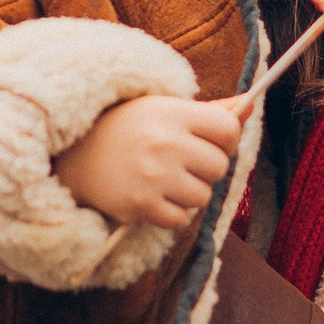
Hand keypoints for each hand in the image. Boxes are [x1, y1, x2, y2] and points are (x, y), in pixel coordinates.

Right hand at [54, 90, 249, 230]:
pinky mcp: (140, 205)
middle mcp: (165, 142)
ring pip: (202, 196)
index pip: (229, 129)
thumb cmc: (125, 128)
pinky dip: (169, 212)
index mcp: (173, 112)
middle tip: (180, 163)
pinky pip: (179, 218)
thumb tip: (251, 105)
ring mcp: (153, 176)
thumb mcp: (162, 108)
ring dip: (188, 193)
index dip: (225, 140)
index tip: (209, 143)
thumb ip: (208, 112)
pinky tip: (151, 196)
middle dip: (205, 169)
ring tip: (162, 179)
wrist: (72, 153)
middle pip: (219, 167)